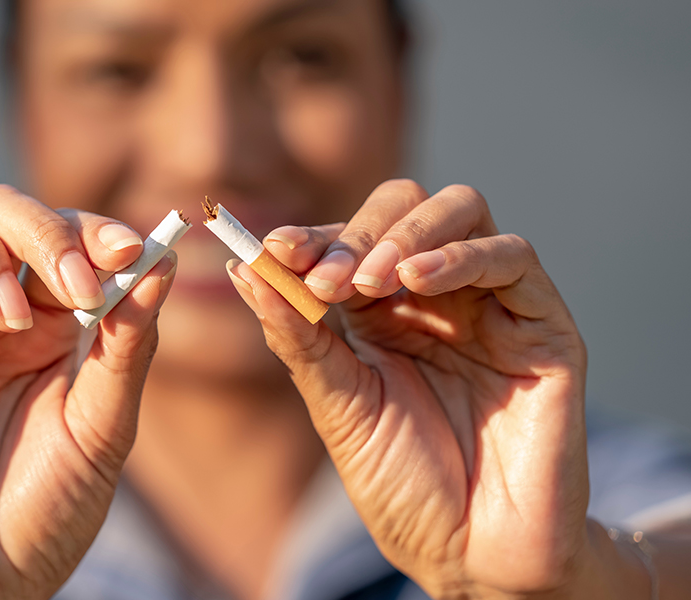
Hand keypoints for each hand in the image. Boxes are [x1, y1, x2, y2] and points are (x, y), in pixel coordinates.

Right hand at [0, 185, 176, 599]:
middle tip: (76, 286)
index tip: (130, 251)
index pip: (59, 232)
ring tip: (9, 313)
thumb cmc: (51, 510)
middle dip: (39, 229)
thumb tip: (159, 264)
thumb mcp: (104, 427)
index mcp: (46, 322)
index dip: (92, 227)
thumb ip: (127, 345)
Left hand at [226, 180, 590, 597]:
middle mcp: (438, 297)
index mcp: (384, 313)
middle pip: (406, 208)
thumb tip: (244, 269)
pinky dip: (461, 256)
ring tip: (367, 282)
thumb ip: (298, 337)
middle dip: (357, 232)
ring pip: (461, 212)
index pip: (351, 241)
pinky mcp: (543, 325)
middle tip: (323, 277)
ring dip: (403, 235)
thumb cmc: (402, 485)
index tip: (274, 249)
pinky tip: (416, 281)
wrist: (470, 553)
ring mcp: (492, 306)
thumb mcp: (337, 405)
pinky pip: (512, 256)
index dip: (314, 238)